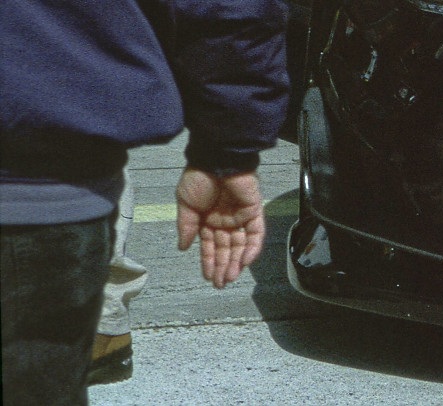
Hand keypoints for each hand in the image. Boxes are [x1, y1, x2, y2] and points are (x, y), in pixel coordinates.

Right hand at [176, 168, 264, 288]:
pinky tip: (245, 262)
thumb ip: (186, 227)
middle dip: (223, 267)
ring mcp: (240, 216)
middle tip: (220, 284)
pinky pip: (256, 232)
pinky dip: (252, 247)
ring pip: (241, 244)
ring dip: (237, 262)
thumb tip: (183, 248)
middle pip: (226, 248)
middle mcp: (225, 220)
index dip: (209, 261)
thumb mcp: (185, 205)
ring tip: (230, 278)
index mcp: (207, 219)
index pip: (210, 246)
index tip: (208, 277)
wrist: (216, 159)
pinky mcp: (254, 210)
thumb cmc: (199, 178)